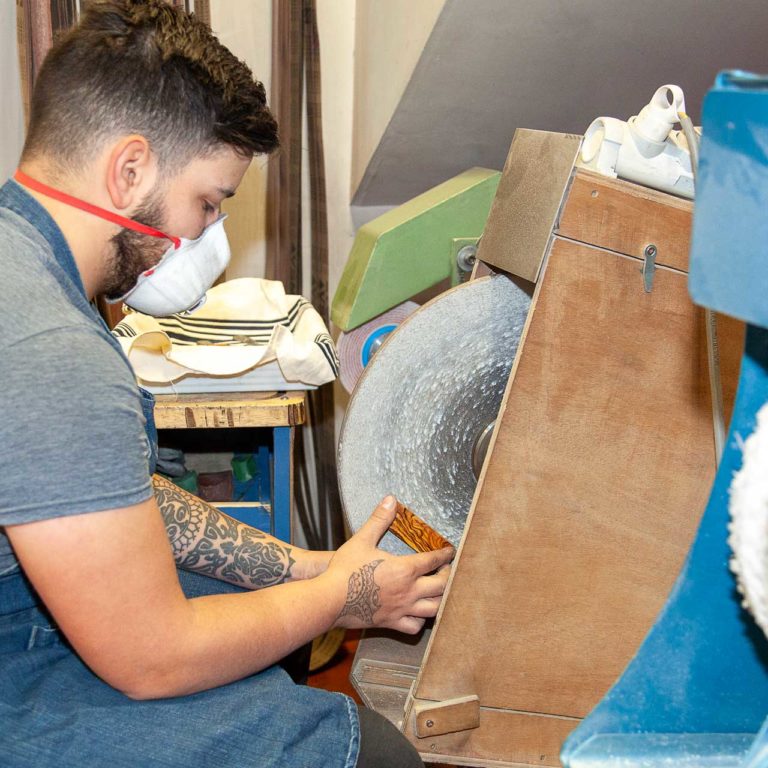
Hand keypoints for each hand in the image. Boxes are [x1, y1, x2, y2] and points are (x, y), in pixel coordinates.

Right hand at [326, 496, 454, 633]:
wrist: (330, 600)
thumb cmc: (345, 570)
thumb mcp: (362, 539)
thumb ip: (379, 519)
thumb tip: (391, 500)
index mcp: (404, 569)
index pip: (433, 560)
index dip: (445, 554)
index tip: (450, 551)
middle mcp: (408, 591)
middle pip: (441, 586)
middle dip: (448, 577)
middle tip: (446, 570)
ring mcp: (401, 609)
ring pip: (433, 609)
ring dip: (440, 600)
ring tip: (440, 592)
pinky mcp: (391, 623)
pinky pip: (414, 627)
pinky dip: (421, 621)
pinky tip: (418, 614)